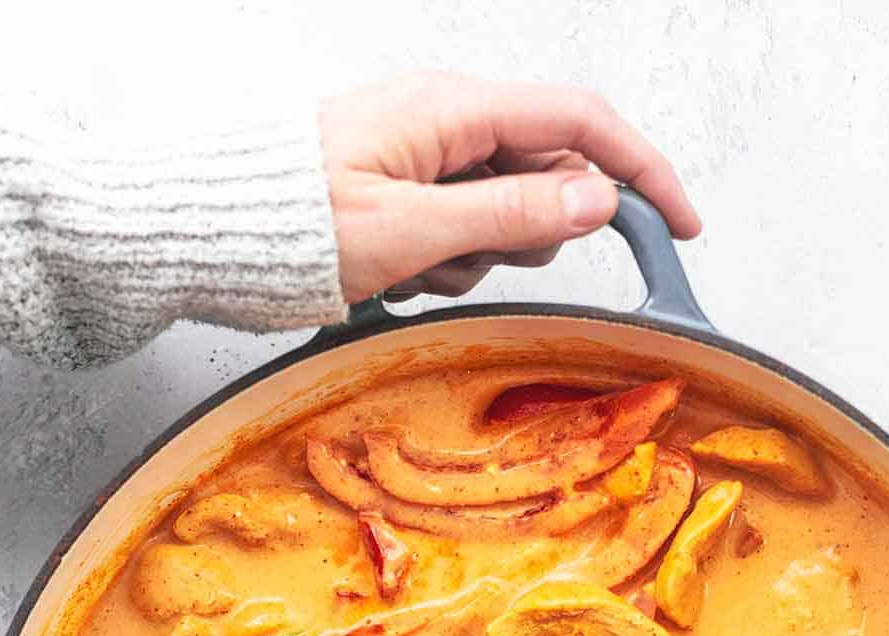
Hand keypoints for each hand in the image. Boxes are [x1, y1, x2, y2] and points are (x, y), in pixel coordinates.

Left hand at [322, 73, 700, 303]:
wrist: (212, 229)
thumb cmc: (287, 222)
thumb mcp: (411, 231)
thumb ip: (509, 216)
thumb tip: (593, 203)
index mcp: (455, 110)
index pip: (580, 126)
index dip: (640, 173)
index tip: (677, 224)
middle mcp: (448, 123)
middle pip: (546, 178)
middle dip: (526, 237)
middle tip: (464, 261)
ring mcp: (428, 158)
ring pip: (504, 216)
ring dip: (476, 260)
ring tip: (412, 270)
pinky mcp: (408, 191)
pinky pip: (461, 231)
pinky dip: (443, 265)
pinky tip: (394, 273)